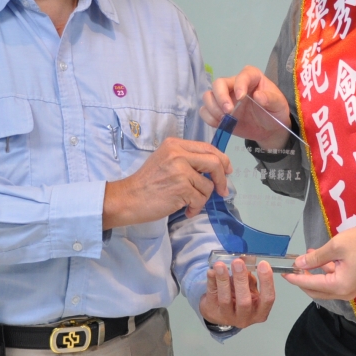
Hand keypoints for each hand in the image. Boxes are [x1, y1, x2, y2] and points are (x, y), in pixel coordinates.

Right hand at [103, 138, 230, 227]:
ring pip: (208, 185)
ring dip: (202, 198)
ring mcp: (180, 170)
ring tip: (189, 203)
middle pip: (215, 162)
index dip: (222, 159)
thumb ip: (186, 160)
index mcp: (175, 144)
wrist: (128, 198)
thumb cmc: (146, 183)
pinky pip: (200, 199)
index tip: (227, 171)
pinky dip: (196, 208)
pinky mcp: (181, 188)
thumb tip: (214, 169)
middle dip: (222, 178)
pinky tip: (186, 210)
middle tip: (223, 191)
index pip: (207, 147)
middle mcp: (178, 154)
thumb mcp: (165, 161)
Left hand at [199, 257, 276, 328]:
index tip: (263, 264)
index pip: (268, 298)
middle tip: (238, 263)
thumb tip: (246, 259)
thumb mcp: (250, 291)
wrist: (220, 314)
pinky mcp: (212, 312)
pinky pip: (212, 295)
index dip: (267, 281)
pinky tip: (212, 271)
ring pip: (225, 299)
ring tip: (220, 265)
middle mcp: (245, 317)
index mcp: (260, 312)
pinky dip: (211, 281)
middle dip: (241, 280)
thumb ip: (250, 278)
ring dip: (223, 280)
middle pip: (244, 301)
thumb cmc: (240, 299)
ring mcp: (227, 317)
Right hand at [200, 66, 291, 149]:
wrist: (270, 129)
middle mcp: (234, 85)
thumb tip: (258, 96)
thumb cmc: (275, 112)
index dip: (239, 84)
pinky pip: (205, 111)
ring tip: (225, 119)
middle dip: (221, 97)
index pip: (242, 75)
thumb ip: (270, 99)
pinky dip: (209, 118)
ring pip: (208, 96)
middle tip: (229, 111)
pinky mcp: (218, 112)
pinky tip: (220, 123)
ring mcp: (224, 98)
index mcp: (251, 77)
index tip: (241, 97)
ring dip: (213, 108)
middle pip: (218, 83)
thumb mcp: (278, 104)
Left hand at [282, 227, 355, 301]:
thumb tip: (299, 264)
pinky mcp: (354, 284)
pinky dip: (325, 272)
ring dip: (314, 274)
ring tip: (307, 256)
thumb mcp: (337, 246)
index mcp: (338, 286)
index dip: (295, 278)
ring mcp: (350, 290)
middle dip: (303, 279)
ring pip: (324, 287)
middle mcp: (343, 293)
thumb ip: (316, 257)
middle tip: (294, 266)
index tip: (283, 272)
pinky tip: (321, 258)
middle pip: (316, 291)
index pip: (309, 285)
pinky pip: (334, 282)